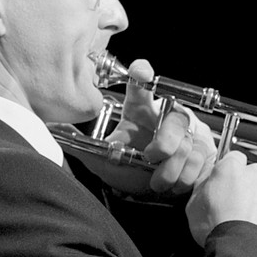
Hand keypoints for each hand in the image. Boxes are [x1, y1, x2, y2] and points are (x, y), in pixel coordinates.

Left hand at [84, 58, 218, 196]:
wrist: (153, 185)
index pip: (141, 85)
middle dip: (164, 142)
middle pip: (174, 119)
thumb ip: (83, 146)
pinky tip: (173, 183)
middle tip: (151, 157)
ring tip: (157, 181)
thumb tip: (53, 134)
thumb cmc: (130, 165)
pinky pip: (200, 160)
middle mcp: (166, 114)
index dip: (141, 73)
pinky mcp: (203, 148)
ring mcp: (189, 131)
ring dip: (171, 168)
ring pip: (188, 144)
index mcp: (140, 109)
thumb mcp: (105, 157)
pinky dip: (185, 176)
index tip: (141, 71)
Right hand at [187, 154, 256, 247]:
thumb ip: (203, 184)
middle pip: (253, 175)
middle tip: (238, 210)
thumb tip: (208, 179)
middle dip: (248, 188)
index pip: (233, 159)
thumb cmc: (219, 231)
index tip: (228, 185)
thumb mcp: (193, 205)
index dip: (230, 174)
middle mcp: (256, 173)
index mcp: (231, 169)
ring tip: (253, 222)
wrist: (245, 251)